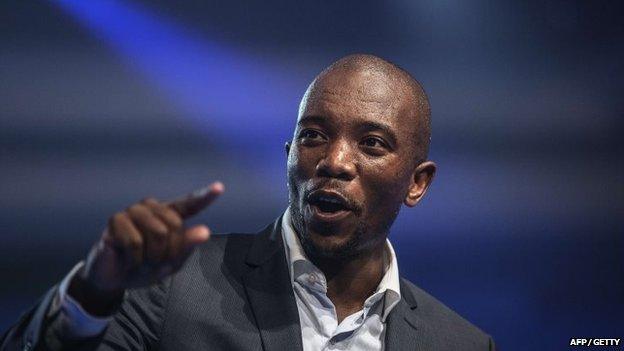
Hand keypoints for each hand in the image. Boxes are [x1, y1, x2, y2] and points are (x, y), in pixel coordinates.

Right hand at [68, 182, 223, 315]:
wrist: (114, 279)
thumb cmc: (144, 267)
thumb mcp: (171, 261)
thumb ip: (186, 245)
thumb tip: (204, 231)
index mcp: (169, 215)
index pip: (190, 204)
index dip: (204, 196)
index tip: (219, 188)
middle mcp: (153, 208)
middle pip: (174, 227)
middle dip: (167, 253)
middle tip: (153, 263)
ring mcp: (134, 211)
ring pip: (157, 234)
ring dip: (151, 258)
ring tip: (140, 262)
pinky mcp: (116, 219)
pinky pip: (135, 242)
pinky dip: (134, 260)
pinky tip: (127, 260)